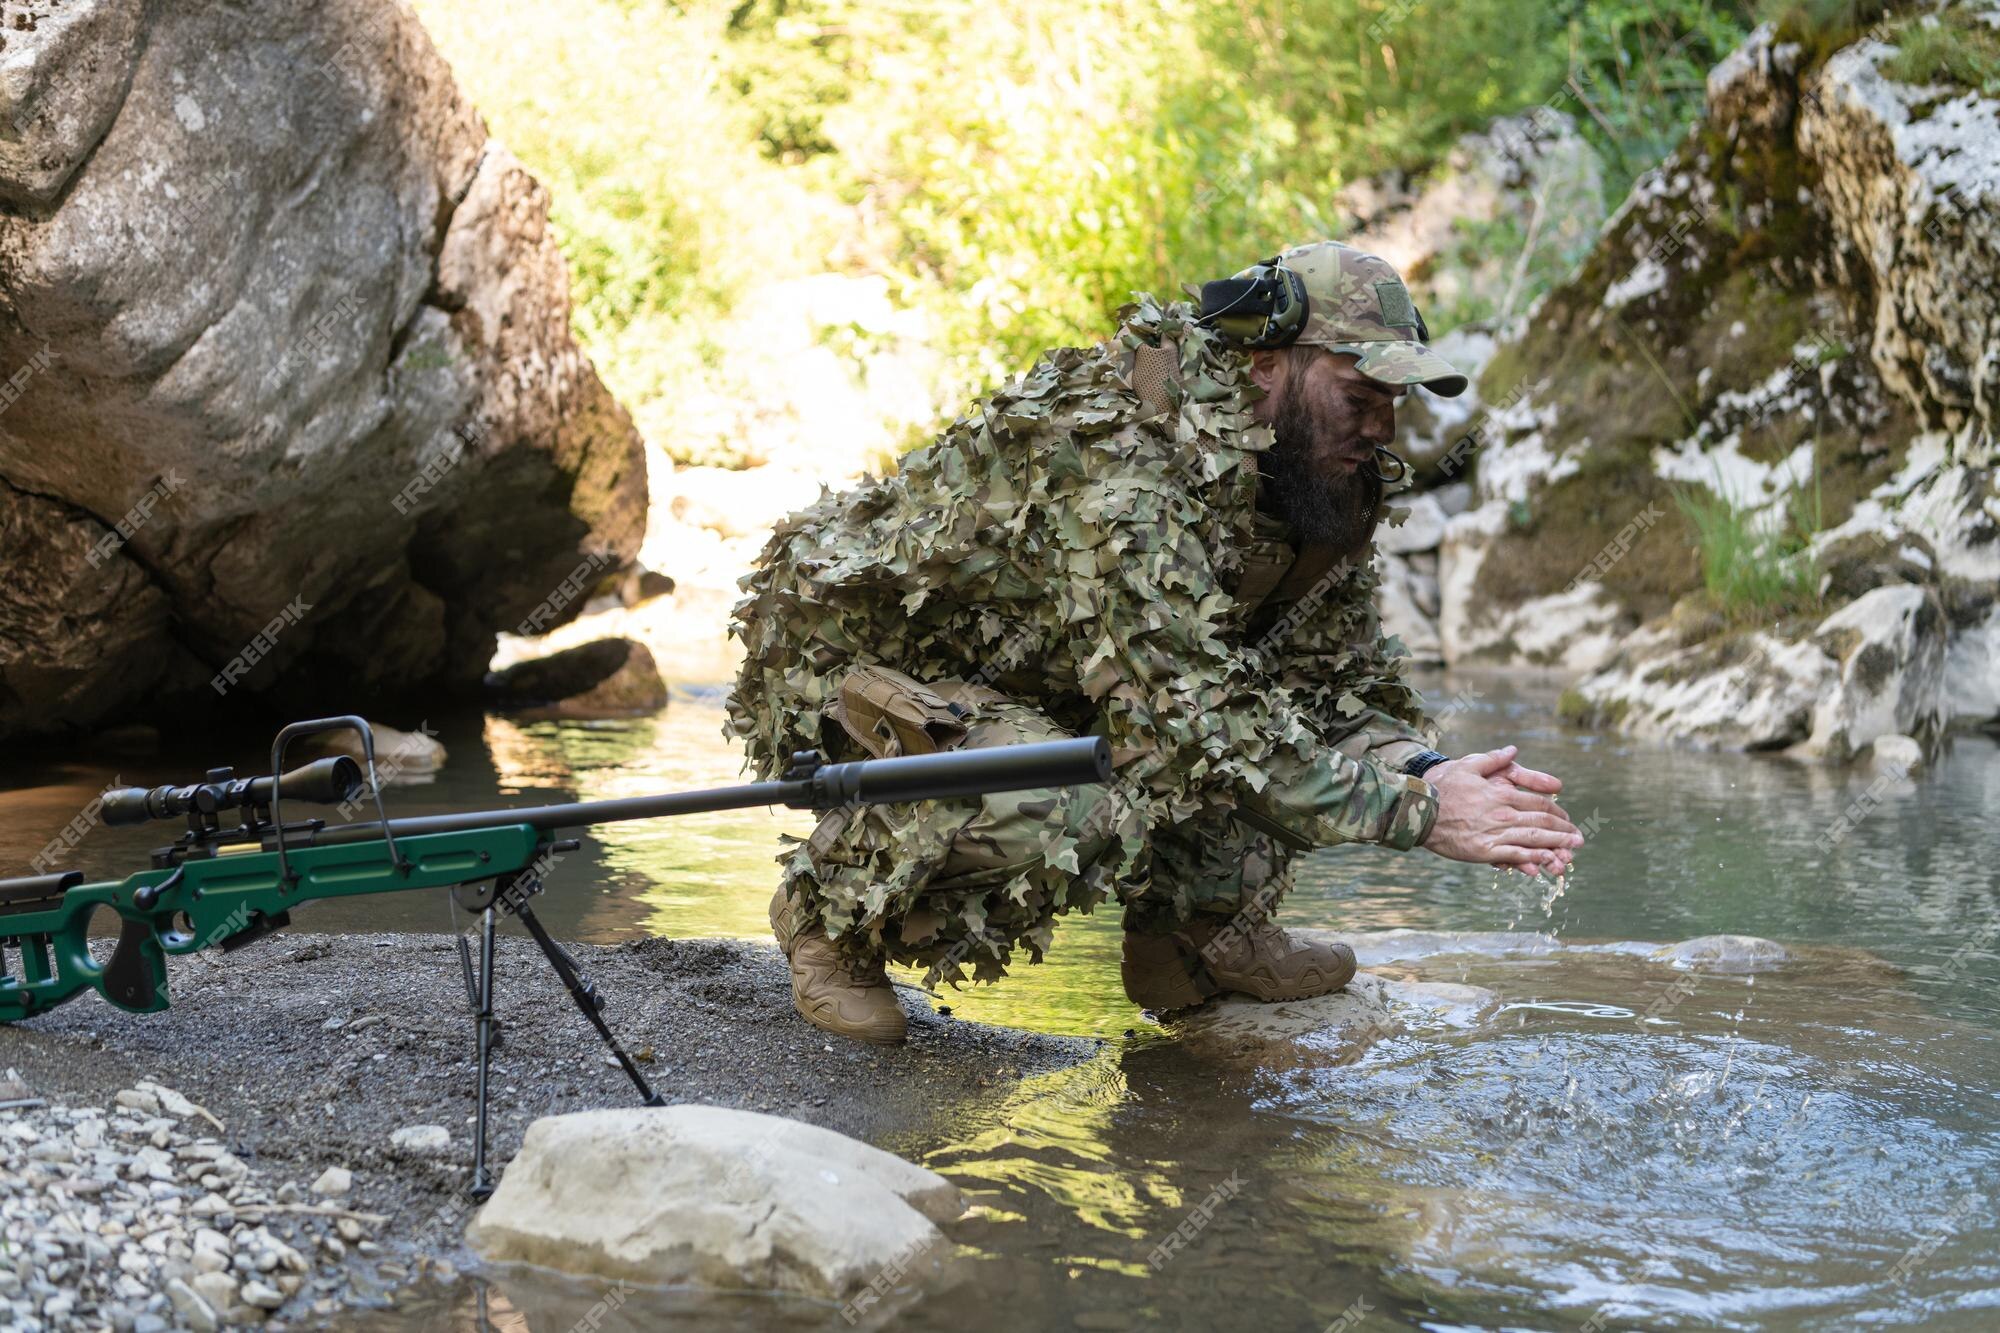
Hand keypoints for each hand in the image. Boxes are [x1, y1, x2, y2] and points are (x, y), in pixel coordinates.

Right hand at [1420, 745, 1580, 876]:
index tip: (1566, 817)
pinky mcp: (1485, 851)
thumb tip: (1513, 750)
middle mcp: (1503, 813)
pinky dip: (1534, 859)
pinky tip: (1546, 863)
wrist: (1418, 811)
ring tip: (1571, 854)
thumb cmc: (1442, 786)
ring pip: (1534, 839)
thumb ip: (1494, 759)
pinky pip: (1515, 855)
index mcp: (1501, 792)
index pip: (1539, 802)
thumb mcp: (1468, 765)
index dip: (1557, 810)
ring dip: (1557, 846)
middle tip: (1578, 839)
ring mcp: (1495, 833)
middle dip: (1564, 831)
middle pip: (1542, 821)